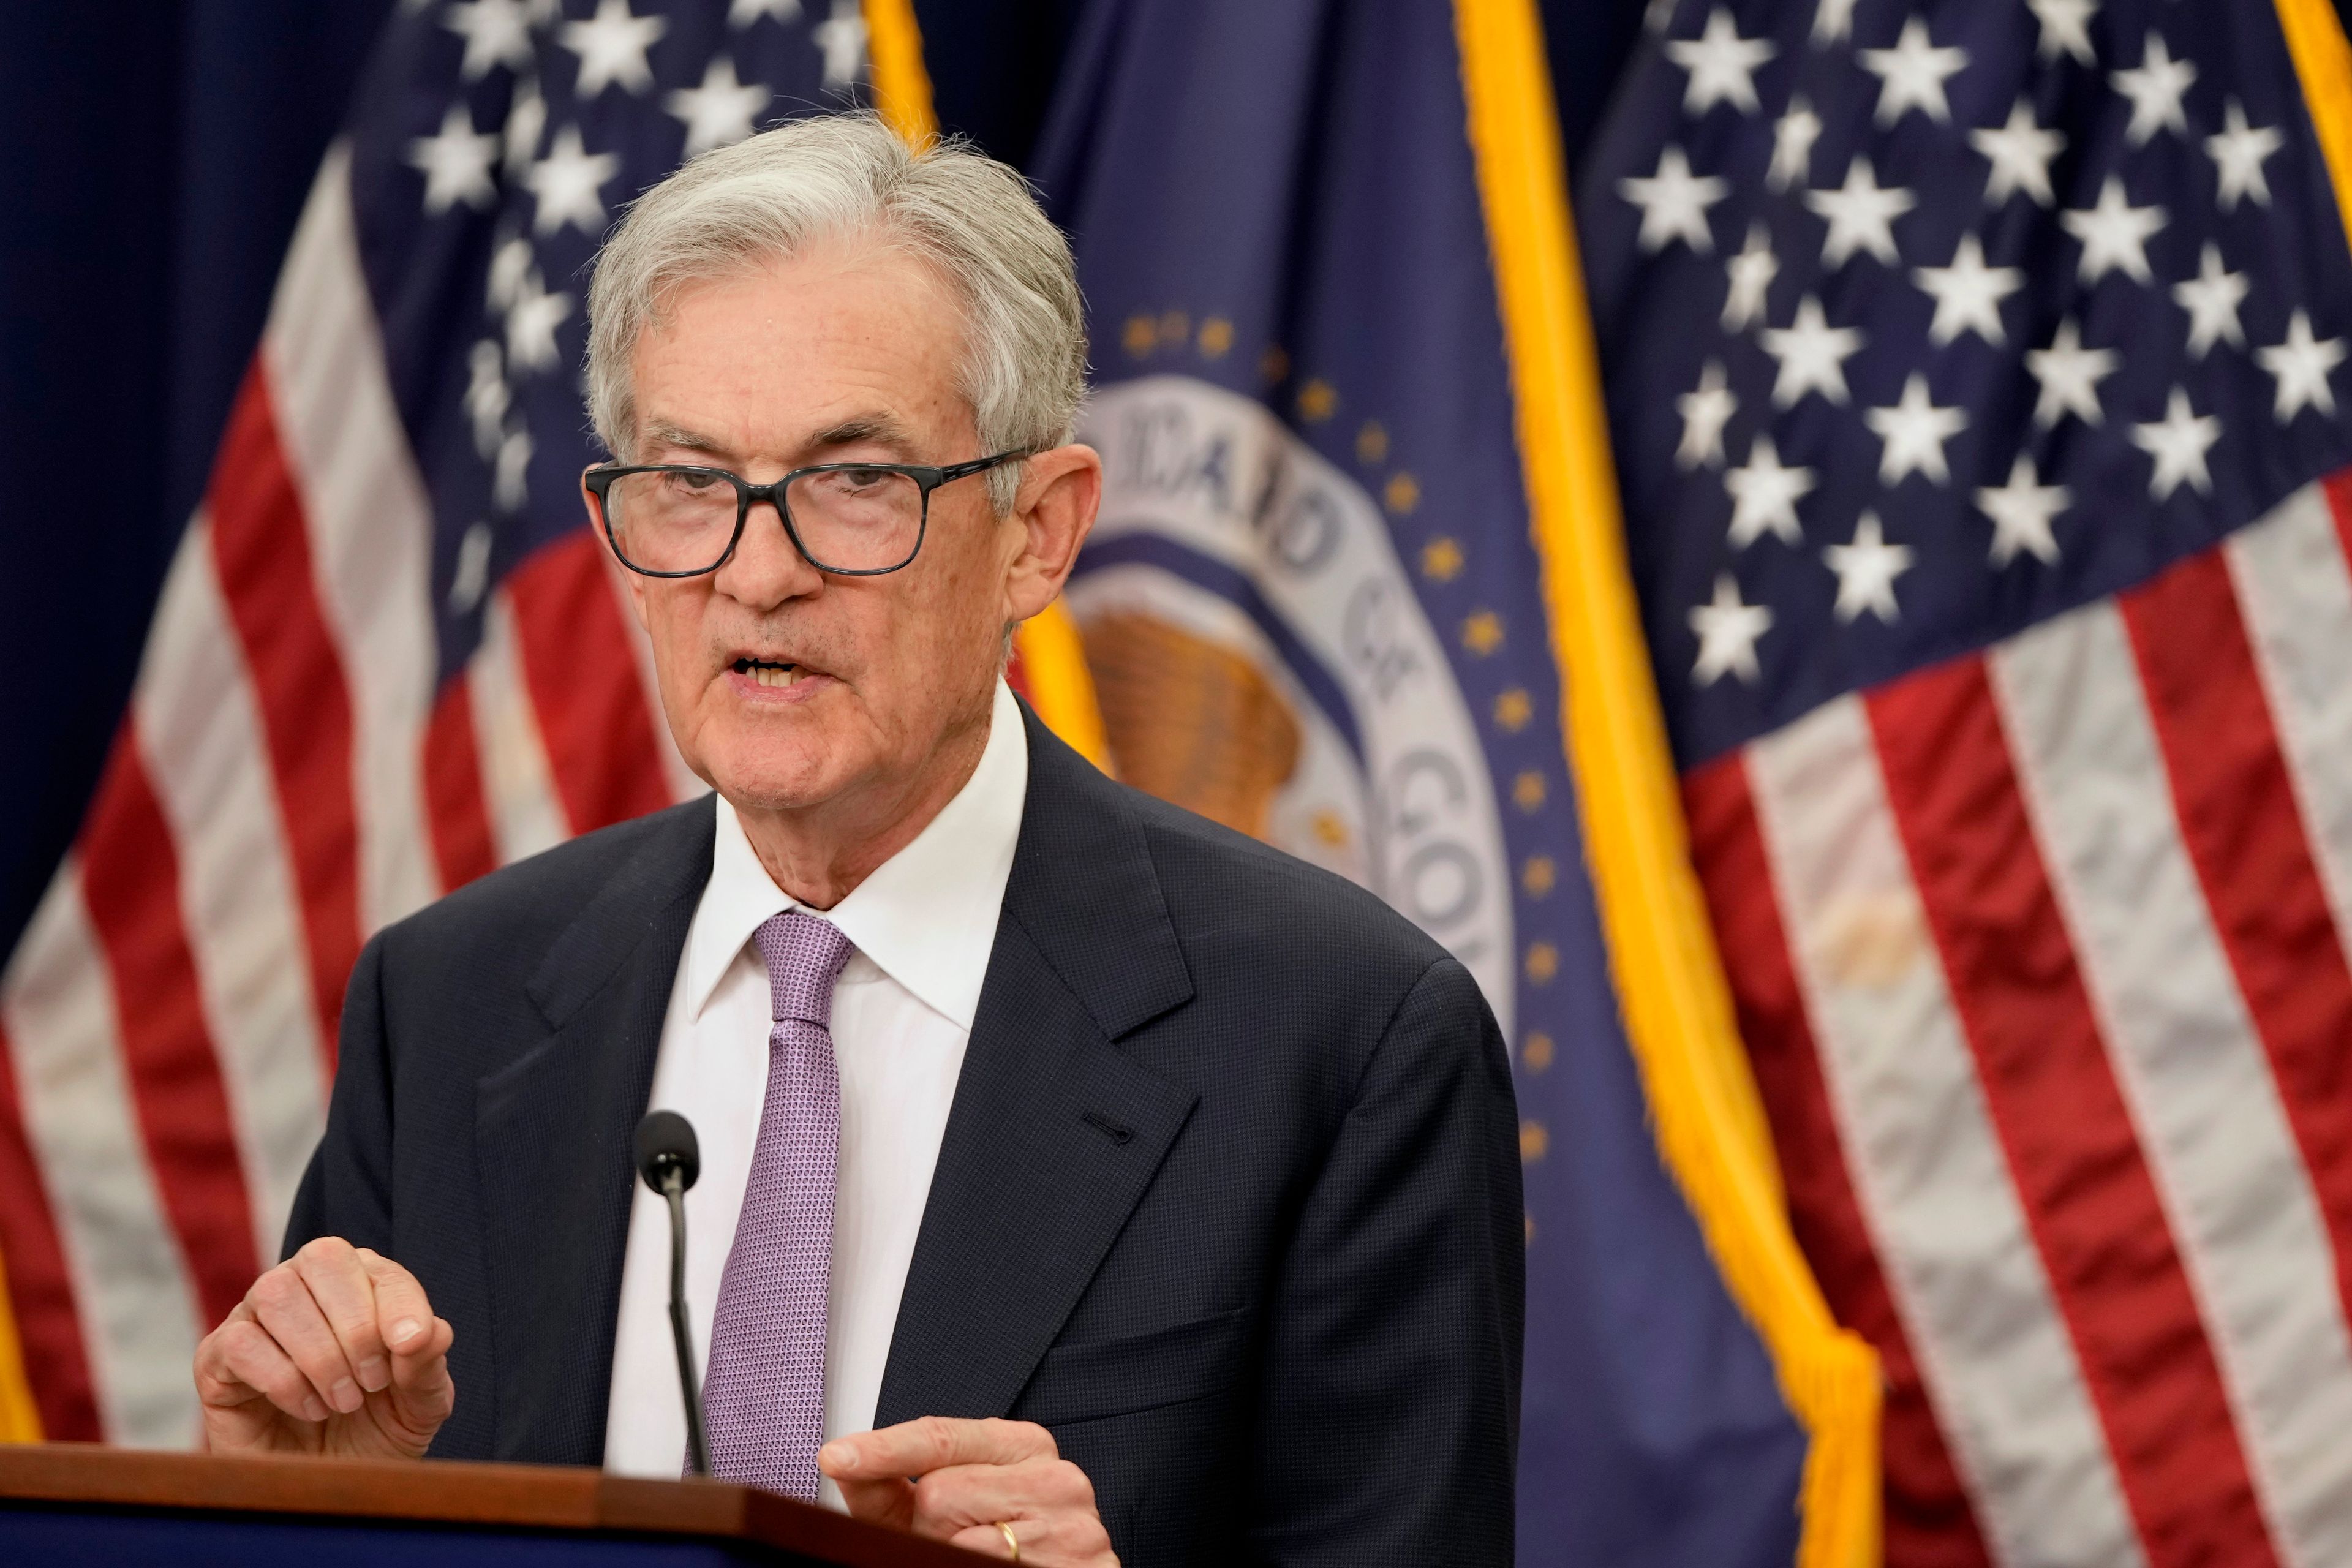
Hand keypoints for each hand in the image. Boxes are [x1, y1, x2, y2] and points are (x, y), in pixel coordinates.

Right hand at [194, 1237, 454, 1458]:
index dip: (399, 1304)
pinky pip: (240, 1344)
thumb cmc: (375, 1432)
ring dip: (319, 1355)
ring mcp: (253, 1318)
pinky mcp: (216, 1358)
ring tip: (343, 1402)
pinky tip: (309, 1408)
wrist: (325, 1487)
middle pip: (321, 1258)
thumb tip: (426, 1331)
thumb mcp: (420, 1403)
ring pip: (277, 1294)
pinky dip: (283, 1379)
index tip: (410, 1347)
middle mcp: (302, 1285)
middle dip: (355, 1324)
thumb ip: (428, 1362)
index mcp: (359, 1282)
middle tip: (372, 1381)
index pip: (377, 1266)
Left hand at [820, 1417, 1116, 1565]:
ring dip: (956, 1556)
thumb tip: (838, 1460)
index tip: (837, 1456)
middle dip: (933, 1528)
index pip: (940, 1436)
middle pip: (942, 1492)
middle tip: (961, 1541)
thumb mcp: (942, 1512)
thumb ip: (889, 1487)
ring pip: (965, 1541)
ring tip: (986, 1559)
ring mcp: (1075, 1525)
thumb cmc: (1003, 1545)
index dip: (884, 1448)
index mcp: (1022, 1445)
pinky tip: (1008, 1567)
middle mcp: (1056, 1476)